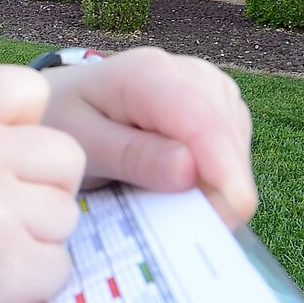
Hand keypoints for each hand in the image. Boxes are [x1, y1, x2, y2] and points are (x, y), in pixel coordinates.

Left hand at [38, 47, 256, 229]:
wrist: (67, 101)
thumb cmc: (67, 121)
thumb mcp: (82, 144)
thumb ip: (131, 157)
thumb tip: (190, 170)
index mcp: (149, 74)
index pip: (201, 122)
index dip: (223, 169)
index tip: (230, 215)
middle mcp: (191, 73)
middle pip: (226, 141)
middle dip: (215, 190)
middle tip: (178, 229)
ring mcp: (211, 88)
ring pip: (237, 151)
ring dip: (213, 186)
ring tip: (161, 198)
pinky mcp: (223, 108)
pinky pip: (235, 154)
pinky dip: (214, 179)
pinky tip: (178, 185)